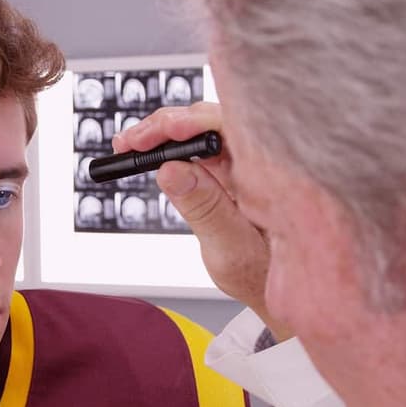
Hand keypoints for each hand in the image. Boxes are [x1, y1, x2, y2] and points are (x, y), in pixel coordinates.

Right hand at [113, 103, 272, 322]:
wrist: (275, 287)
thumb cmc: (265, 272)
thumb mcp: (232, 247)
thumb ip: (204, 208)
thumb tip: (171, 170)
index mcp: (269, 171)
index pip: (228, 127)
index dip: (189, 122)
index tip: (156, 135)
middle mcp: (258, 160)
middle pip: (210, 120)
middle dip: (167, 125)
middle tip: (130, 142)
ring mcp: (242, 162)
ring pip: (201, 129)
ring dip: (164, 134)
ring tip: (130, 145)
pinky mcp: (227, 169)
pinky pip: (198, 146)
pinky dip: (170, 146)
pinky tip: (148, 151)